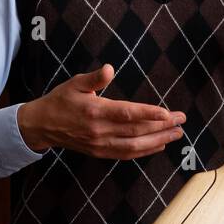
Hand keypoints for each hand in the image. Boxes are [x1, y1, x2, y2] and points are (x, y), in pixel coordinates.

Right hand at [17, 64, 185, 158]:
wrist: (42, 126)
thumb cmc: (61, 100)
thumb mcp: (75, 83)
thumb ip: (95, 78)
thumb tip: (110, 68)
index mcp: (95, 111)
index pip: (127, 114)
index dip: (149, 114)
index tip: (168, 113)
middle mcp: (99, 131)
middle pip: (136, 131)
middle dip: (162, 126)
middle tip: (181, 120)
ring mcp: (100, 144)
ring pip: (134, 146)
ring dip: (158, 141)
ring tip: (177, 134)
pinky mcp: (100, 153)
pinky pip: (126, 154)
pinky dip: (144, 151)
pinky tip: (159, 145)